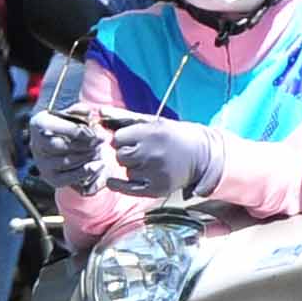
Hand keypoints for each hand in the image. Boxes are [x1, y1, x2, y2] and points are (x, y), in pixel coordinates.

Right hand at [23, 104, 116, 189]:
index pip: (60, 129)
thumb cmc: (67, 125)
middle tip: (101, 142)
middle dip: (85, 145)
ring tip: (99, 151)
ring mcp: (42, 163)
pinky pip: (68, 178)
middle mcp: (36, 145)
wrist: (58, 141)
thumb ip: (79, 111)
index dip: (81, 132)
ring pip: (67, 162)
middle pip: (62, 146)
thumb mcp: (72, 113)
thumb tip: (88, 112)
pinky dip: (85, 172)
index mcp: (39, 124)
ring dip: (87, 157)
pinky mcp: (50, 178)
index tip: (98, 134)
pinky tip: (97, 166)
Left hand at [106, 116, 220, 199]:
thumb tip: (99, 112)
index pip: (118, 138)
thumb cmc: (174, 135)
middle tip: (139, 151)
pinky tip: (114, 181)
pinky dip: (118, 185)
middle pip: (120, 155)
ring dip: (132, 167)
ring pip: (126, 171)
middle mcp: (153, 153)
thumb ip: (125, 117)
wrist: (202, 155)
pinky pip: (127, 189)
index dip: (123, 139)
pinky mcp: (157, 189)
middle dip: (125, 153)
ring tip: (148, 162)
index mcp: (153, 133)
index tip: (130, 140)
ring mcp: (156, 173)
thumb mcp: (153, 122)